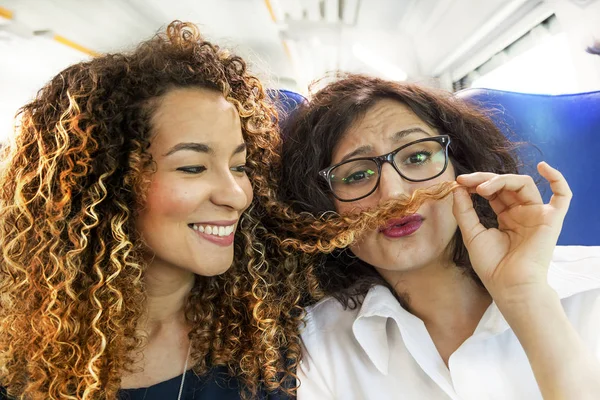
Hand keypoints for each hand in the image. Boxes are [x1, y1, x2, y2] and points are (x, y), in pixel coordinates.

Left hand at [452, 162, 571, 299]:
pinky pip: (563, 195)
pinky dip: (556, 178)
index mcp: (506, 217)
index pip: (493, 191)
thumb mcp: (472, 233)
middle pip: (506, 184)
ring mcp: (537, 215)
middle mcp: (522, 213)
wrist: (509, 285)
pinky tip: (543, 167)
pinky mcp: (551, 219)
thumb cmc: (492, 265)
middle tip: (465, 181)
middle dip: (484, 179)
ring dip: (501, 180)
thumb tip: (458, 188)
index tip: (458, 183)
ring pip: (523, 184)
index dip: (476, 183)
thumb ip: (464, 210)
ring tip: (482, 188)